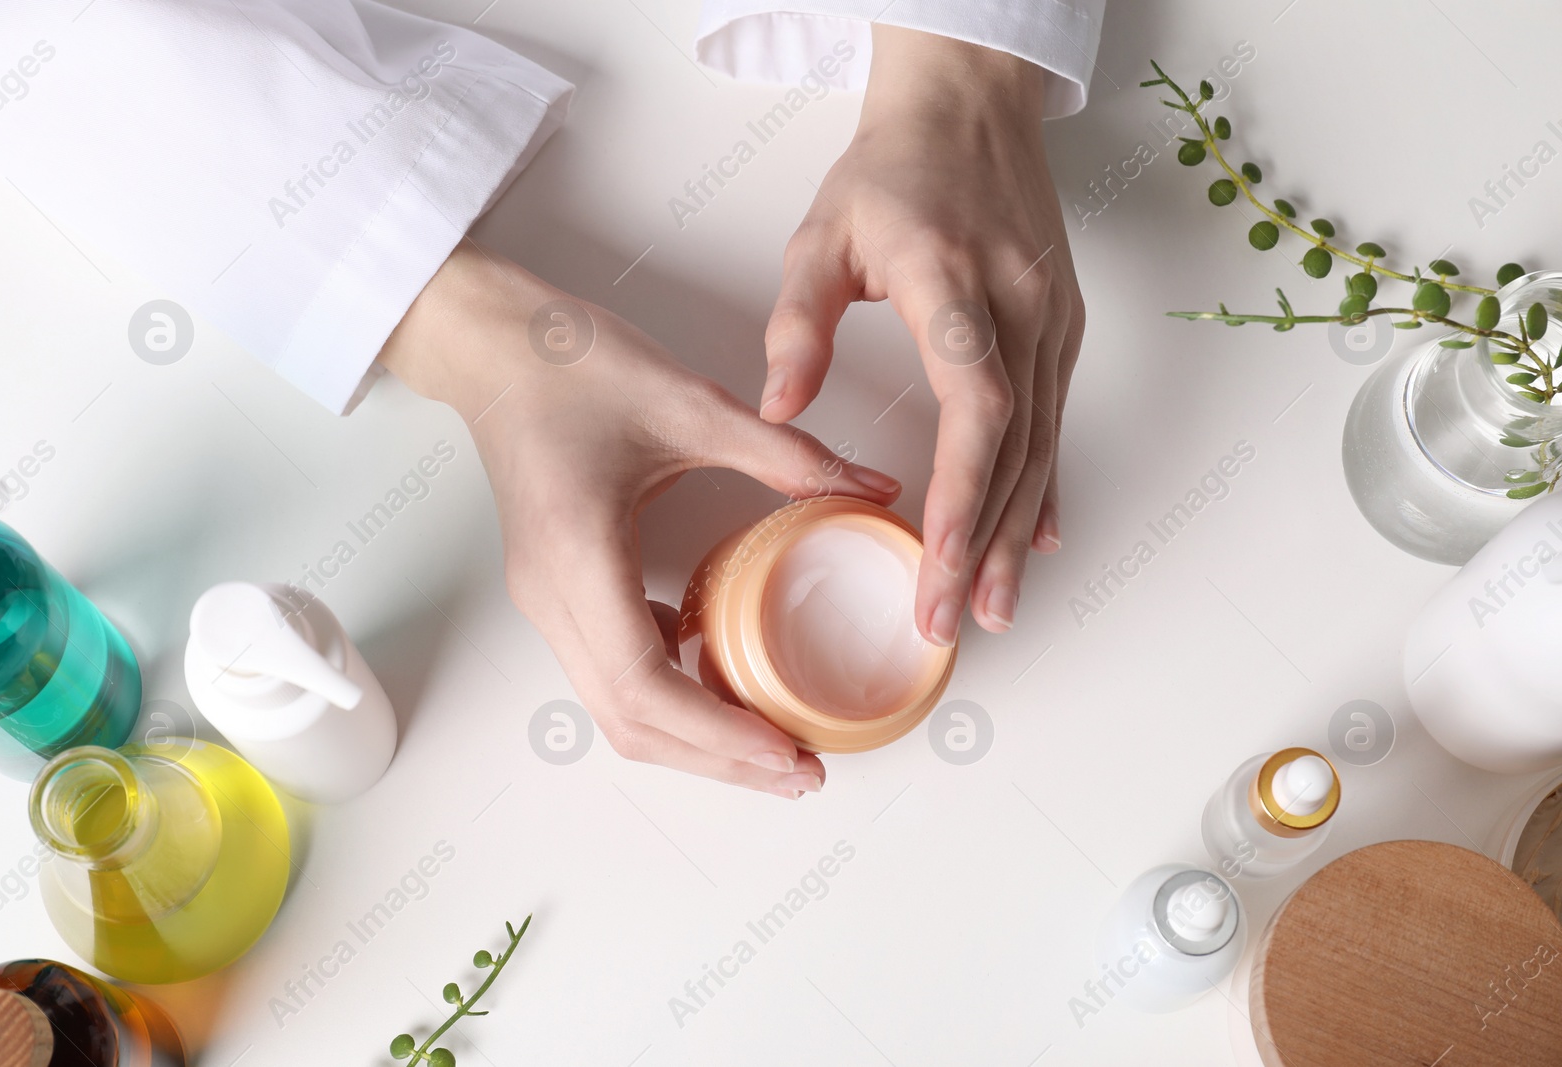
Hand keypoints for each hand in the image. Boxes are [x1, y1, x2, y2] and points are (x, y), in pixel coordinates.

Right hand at [381, 241, 902, 795]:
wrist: (492, 345)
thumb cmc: (569, 365)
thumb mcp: (689, 402)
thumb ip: (785, 453)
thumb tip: (874, 489)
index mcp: (577, 557)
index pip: (645, 686)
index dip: (720, 735)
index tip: (789, 754)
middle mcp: (552, 598)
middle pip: (632, 722)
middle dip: (719, 760)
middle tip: (802, 771)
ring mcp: (548, 601)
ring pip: (620, 708)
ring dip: (696, 738)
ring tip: (774, 743)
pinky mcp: (559, 591)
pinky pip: (615, 669)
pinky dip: (673, 694)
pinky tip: (728, 678)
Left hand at [760, 25, 1084, 645]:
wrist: (969, 106)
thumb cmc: (892, 171)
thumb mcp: (820, 237)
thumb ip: (798, 326)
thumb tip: (779, 412)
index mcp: (953, 283)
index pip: (973, 404)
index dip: (960, 491)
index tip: (935, 561)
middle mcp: (1018, 307)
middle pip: (1011, 447)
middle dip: (979, 544)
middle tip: (949, 623)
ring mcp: (1051, 320)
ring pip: (1039, 446)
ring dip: (1013, 533)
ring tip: (990, 609)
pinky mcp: (1060, 329)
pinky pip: (1054, 423)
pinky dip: (1042, 486)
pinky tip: (1033, 542)